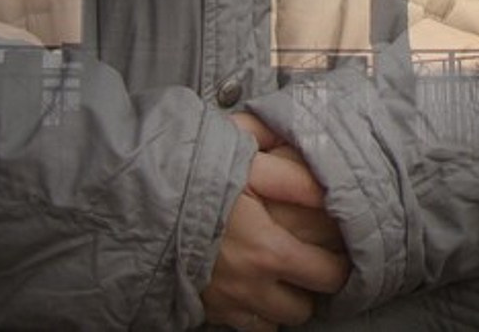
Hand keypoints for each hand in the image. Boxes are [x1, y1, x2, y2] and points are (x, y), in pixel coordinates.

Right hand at [200, 114, 350, 328]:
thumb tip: (328, 191)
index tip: (334, 250)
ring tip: (278, 277)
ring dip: (281, 303)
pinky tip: (251, 289)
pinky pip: (245, 328)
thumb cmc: (196, 178)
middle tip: (308, 264)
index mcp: (270, 251)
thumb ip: (292, 178)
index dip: (338, 264)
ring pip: (275, 323)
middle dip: (310, 289)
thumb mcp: (249, 164)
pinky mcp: (208, 311)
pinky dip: (253, 313)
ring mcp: (229, 304)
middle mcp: (252, 286)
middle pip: (304, 309)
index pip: (328, 275)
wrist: (140, 202)